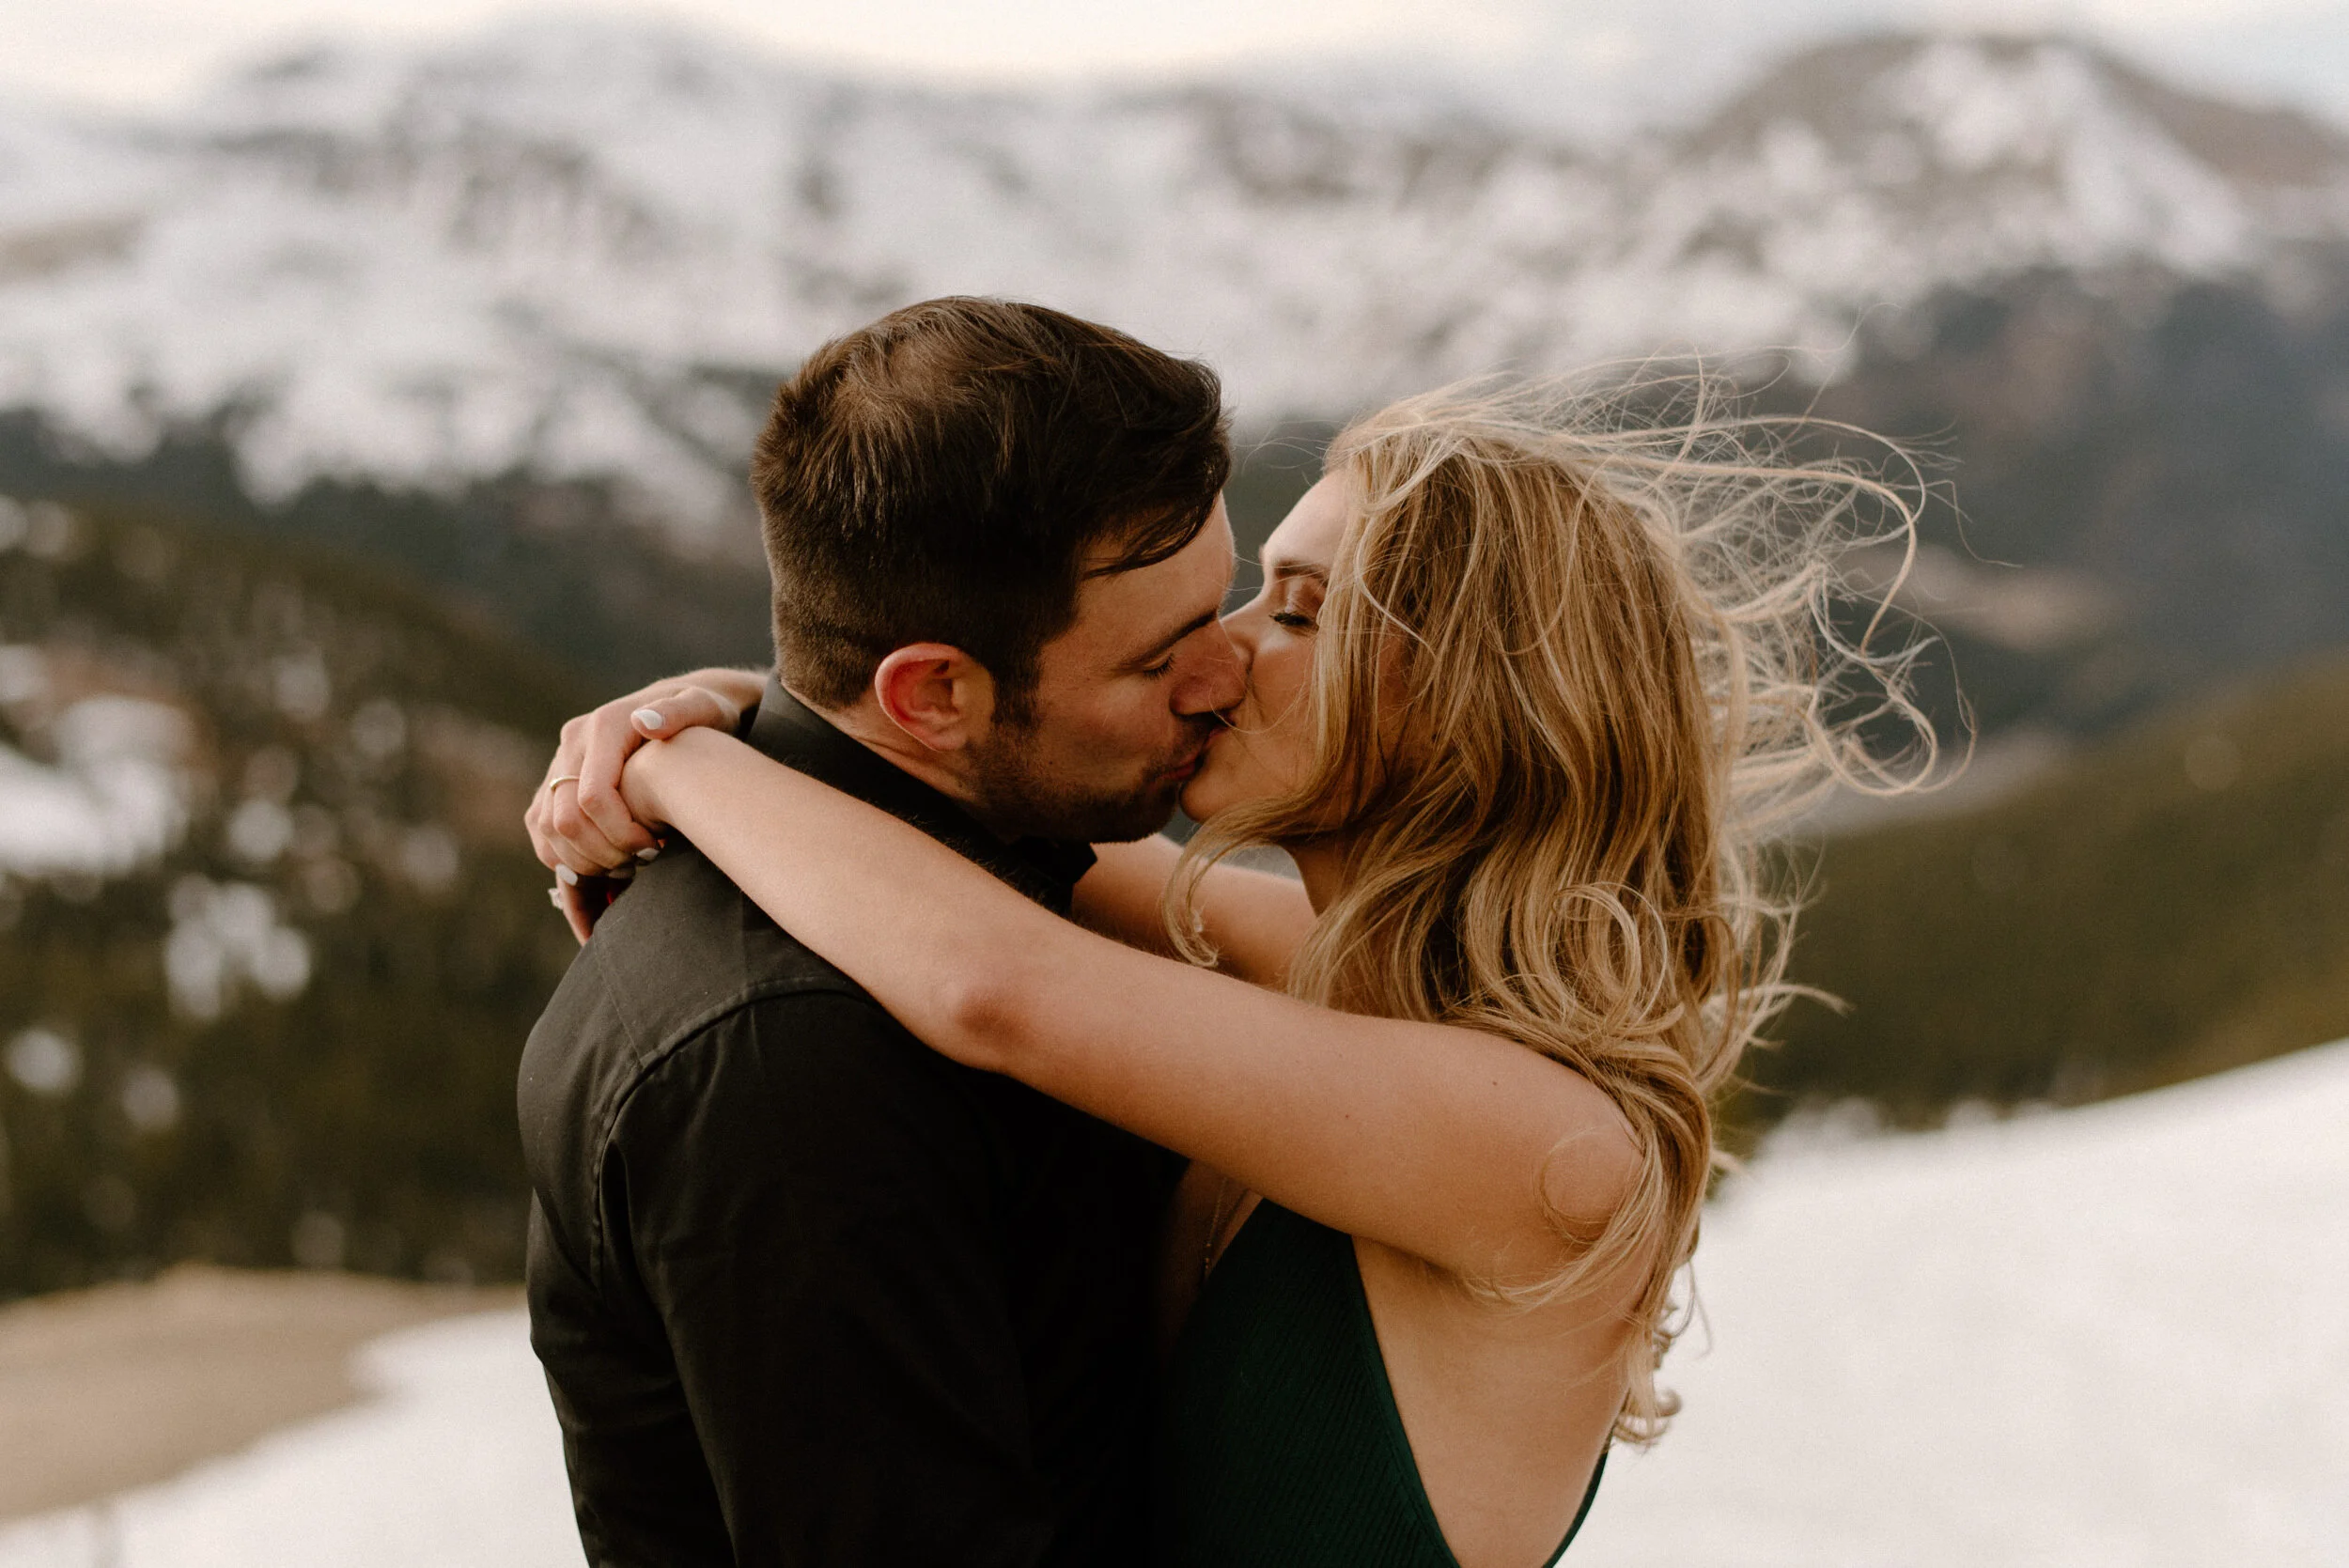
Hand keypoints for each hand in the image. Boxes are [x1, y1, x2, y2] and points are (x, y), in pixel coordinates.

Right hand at [526, 669, 763, 937]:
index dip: (622, 833)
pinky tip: (605, 872)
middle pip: (564, 820)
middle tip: (644, 862)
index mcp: (604, 727)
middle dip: (603, 853)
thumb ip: (681, 711)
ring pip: (547, 830)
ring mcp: (559, 764)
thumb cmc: (703, 714)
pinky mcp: (554, 785)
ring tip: (629, 868)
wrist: (684, 710)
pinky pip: (543, 832)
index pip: (593, 797)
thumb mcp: (705, 706)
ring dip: (584, 862)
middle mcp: (572, 743)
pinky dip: (567, 861)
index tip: (656, 848)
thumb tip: (644, 722)